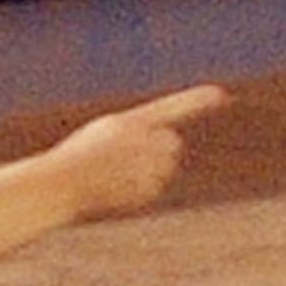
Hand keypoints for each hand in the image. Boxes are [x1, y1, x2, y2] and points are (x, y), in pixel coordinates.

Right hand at [51, 83, 227, 217]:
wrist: (63, 183)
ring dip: (149, 171)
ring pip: (163, 168)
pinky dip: (139, 190)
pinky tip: (116, 189)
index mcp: (130, 122)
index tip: (222, 94)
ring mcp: (145, 167)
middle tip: (132, 158)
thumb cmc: (77, 157)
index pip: (172, 107)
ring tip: (116, 175)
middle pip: (171, 144)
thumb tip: (170, 141)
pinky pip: (152, 188)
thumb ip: (138, 132)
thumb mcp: (106, 134)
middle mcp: (142, 142)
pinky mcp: (145, 190)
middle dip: (161, 150)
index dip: (198, 101)